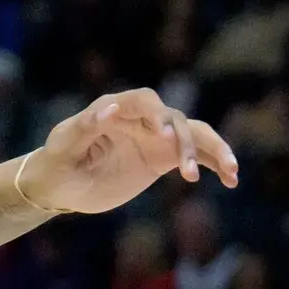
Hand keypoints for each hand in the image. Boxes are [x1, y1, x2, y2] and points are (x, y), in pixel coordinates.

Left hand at [21, 87, 237, 212]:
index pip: (144, 102)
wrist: (58, 186)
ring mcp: (155, 137)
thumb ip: (85, 127)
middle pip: (175, 119)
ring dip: (214, 150)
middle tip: (184, 168)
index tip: (164, 135)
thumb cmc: (55, 163)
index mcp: (113, 109)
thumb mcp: (63, 147)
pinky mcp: (163, 157)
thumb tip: (110, 109)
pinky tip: (232, 180)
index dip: (157, 115)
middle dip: (185, 140)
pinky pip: (197, 155)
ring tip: (231, 170)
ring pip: (195, 135)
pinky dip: (216, 164)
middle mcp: (140, 119)